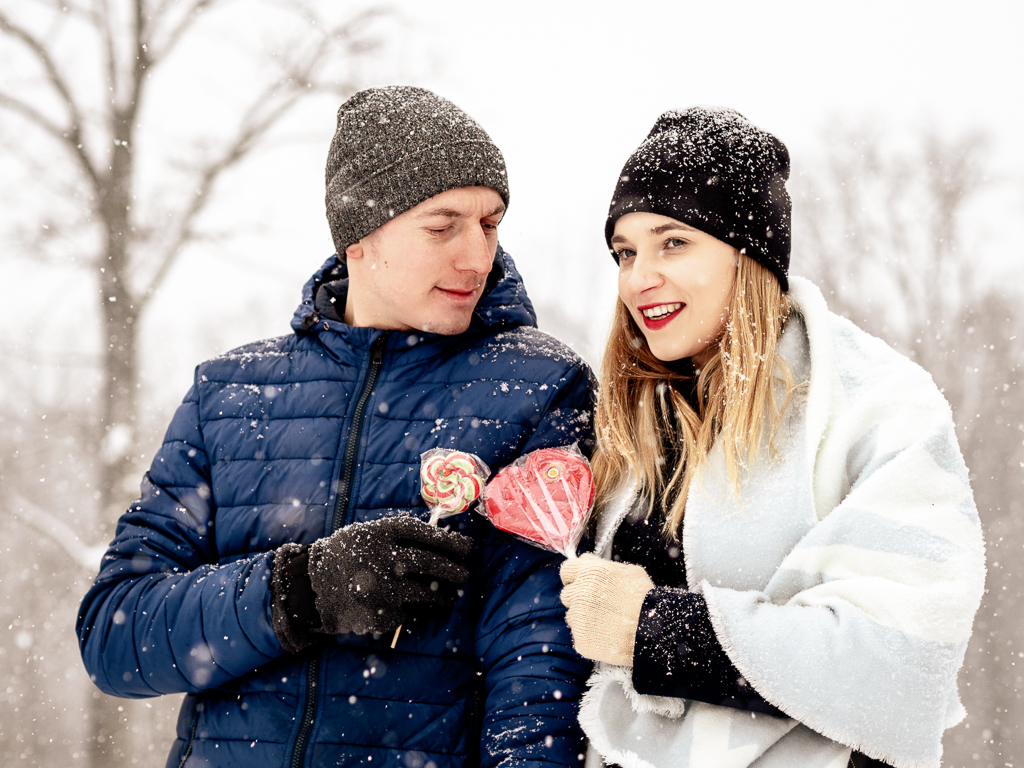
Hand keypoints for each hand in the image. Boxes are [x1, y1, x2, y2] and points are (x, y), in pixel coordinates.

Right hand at [308, 515, 471, 635]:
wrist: (310, 589)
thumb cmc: (346, 557)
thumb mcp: (366, 536)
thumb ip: (399, 539)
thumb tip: (444, 544)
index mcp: (380, 533)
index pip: (424, 534)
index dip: (448, 541)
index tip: (466, 547)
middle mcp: (383, 559)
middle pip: (431, 563)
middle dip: (454, 570)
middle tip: (464, 574)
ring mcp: (383, 588)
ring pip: (427, 593)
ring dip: (442, 596)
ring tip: (447, 596)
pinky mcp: (381, 614)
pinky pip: (407, 612)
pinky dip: (410, 610)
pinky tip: (405, 607)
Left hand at [559, 553, 653, 665]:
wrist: (653, 632)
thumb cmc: (644, 599)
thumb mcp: (629, 571)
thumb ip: (601, 564)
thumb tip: (585, 560)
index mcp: (590, 573)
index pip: (566, 570)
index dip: (574, 577)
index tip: (581, 583)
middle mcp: (580, 593)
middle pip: (567, 594)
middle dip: (579, 598)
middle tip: (599, 604)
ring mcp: (578, 618)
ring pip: (572, 615)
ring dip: (583, 617)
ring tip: (606, 620)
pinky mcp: (580, 639)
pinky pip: (579, 634)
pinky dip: (589, 634)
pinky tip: (606, 634)